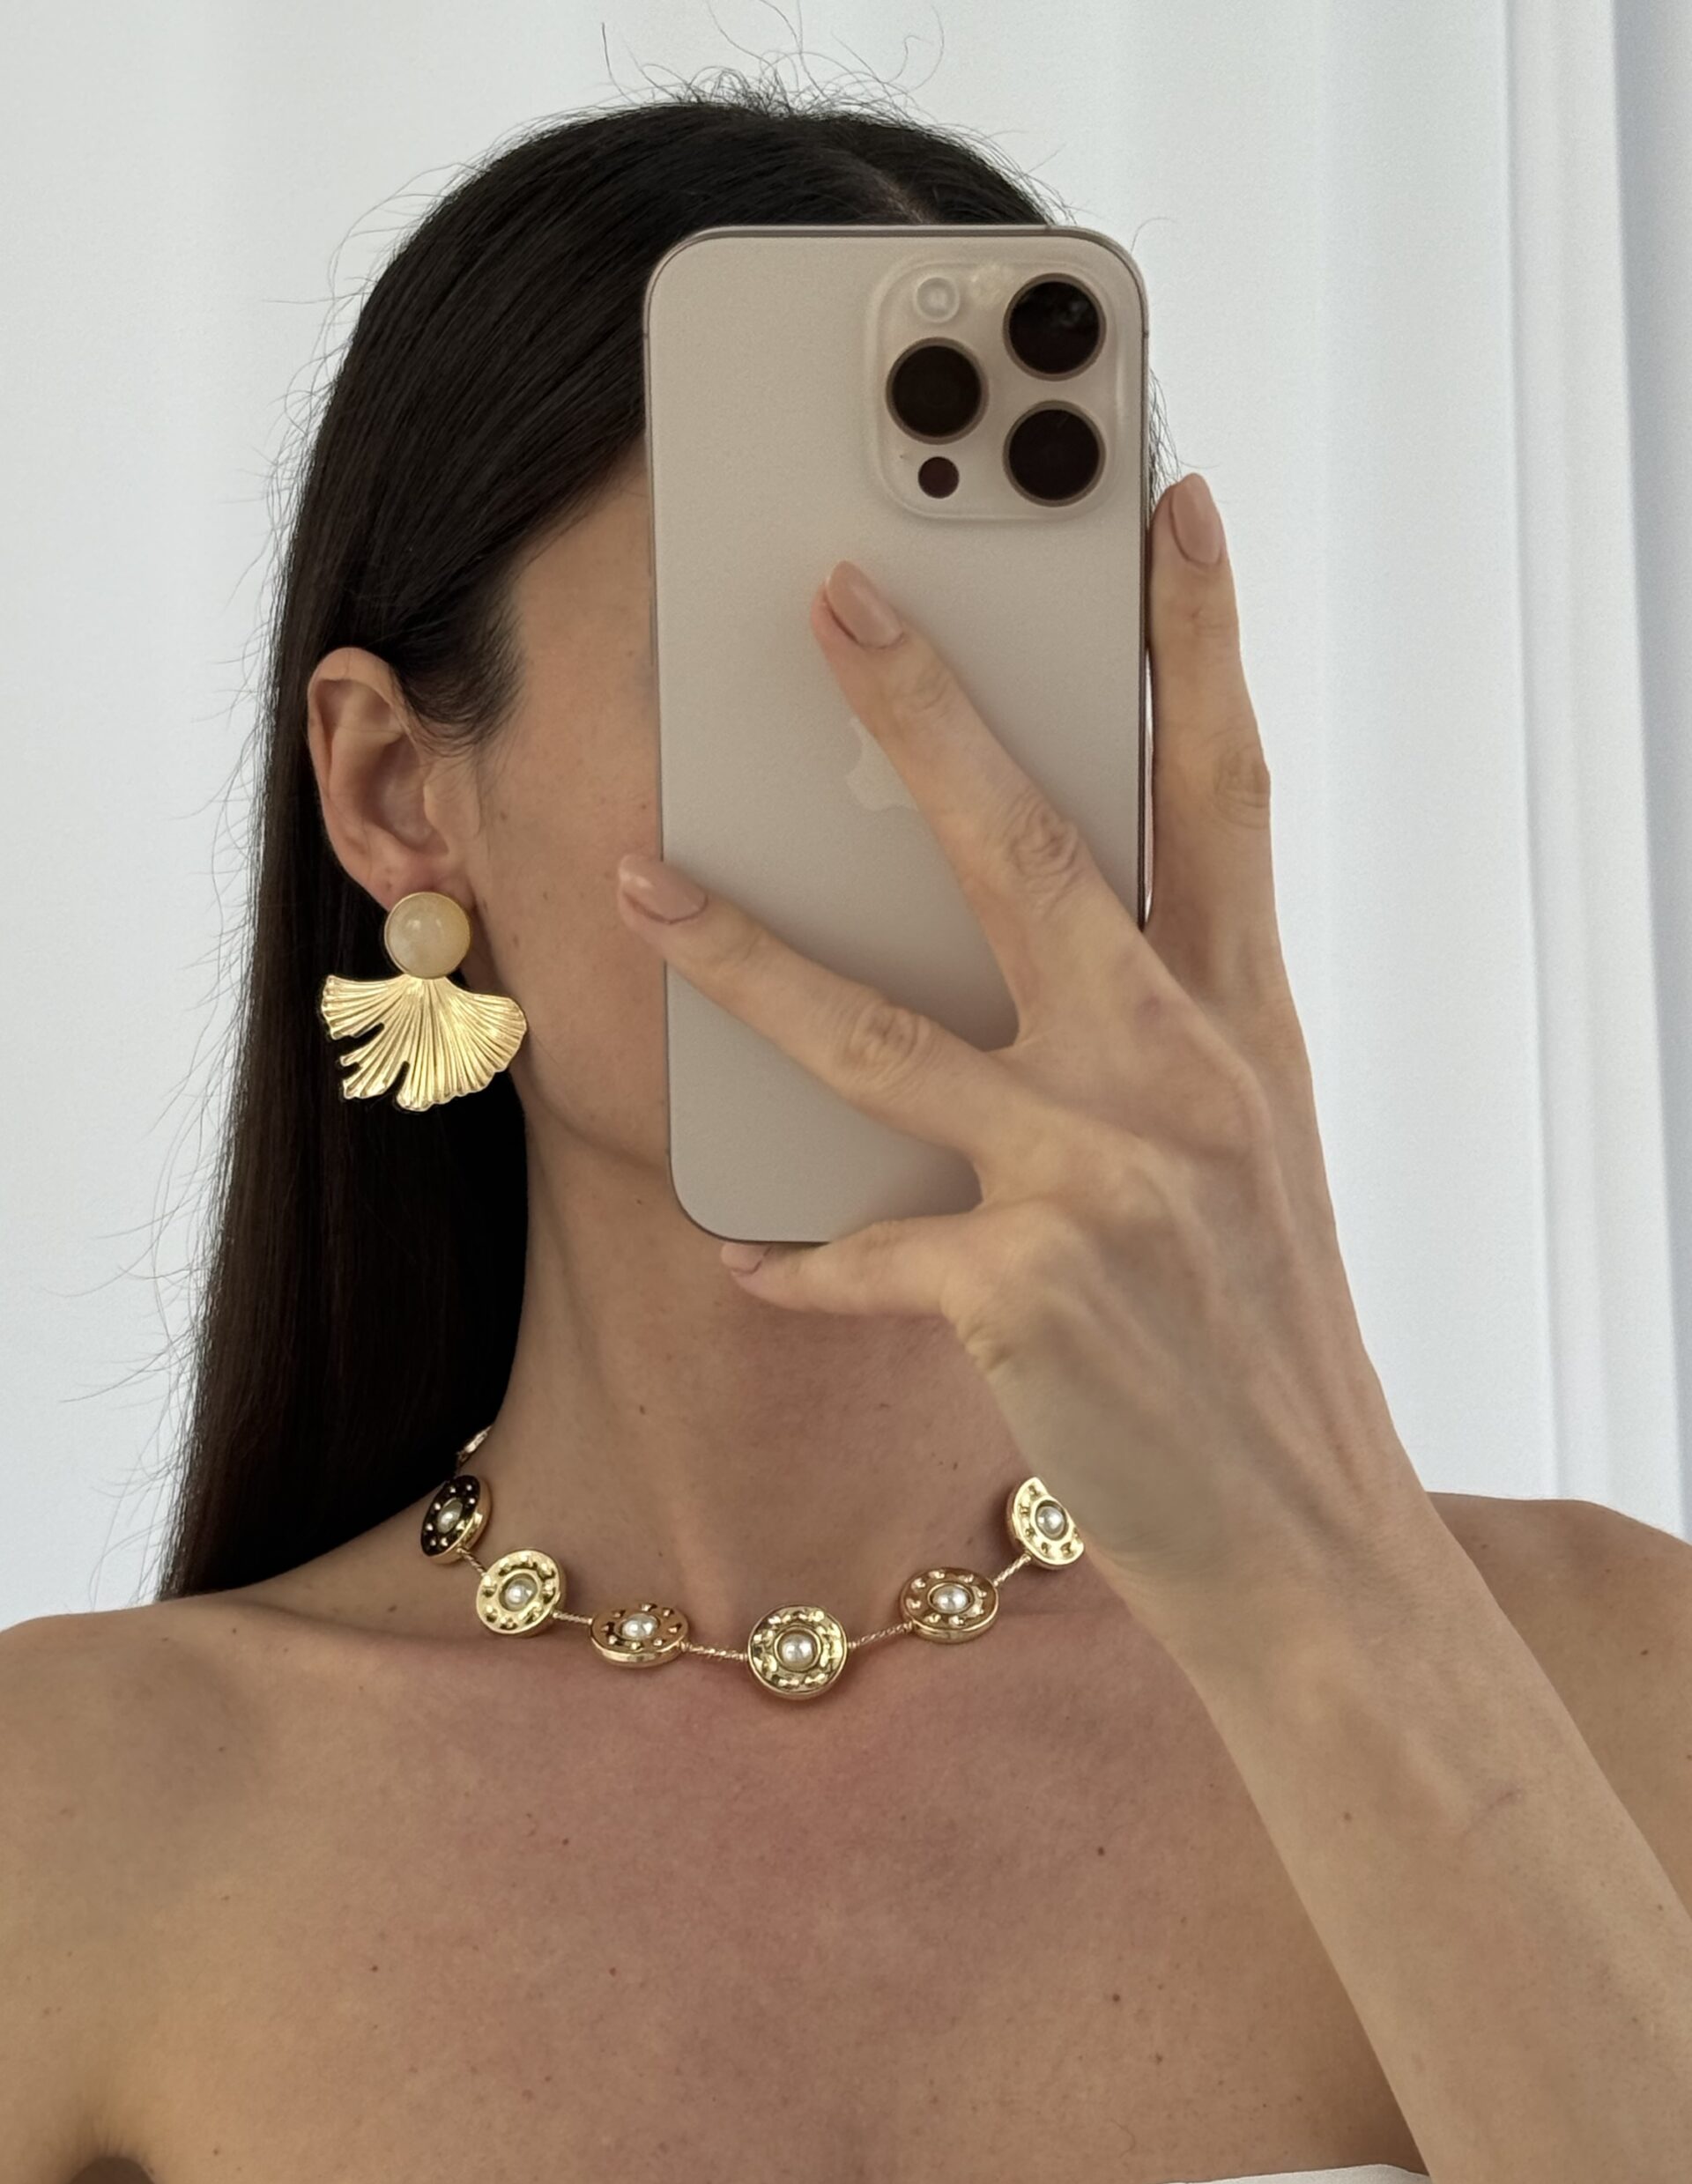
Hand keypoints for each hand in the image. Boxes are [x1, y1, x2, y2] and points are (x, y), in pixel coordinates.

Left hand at [614, 473, 1438, 1649]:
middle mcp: (1181, 1078)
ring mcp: (1106, 1182)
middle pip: (1035, 854)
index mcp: (1242, 1026)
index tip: (1169, 501)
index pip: (1224, 795)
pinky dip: (796, 1259)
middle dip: (925, 711)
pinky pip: (863, 1255)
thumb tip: (1050, 926)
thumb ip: (1160, 1030)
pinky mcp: (1030, 1293)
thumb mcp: (1247, 1153)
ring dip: (743, 954)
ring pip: (883, 1034)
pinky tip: (737, 1251)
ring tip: (634, 875)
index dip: (1199, 641)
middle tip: (834, 589)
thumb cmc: (1262, 1338)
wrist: (1309, 1541)